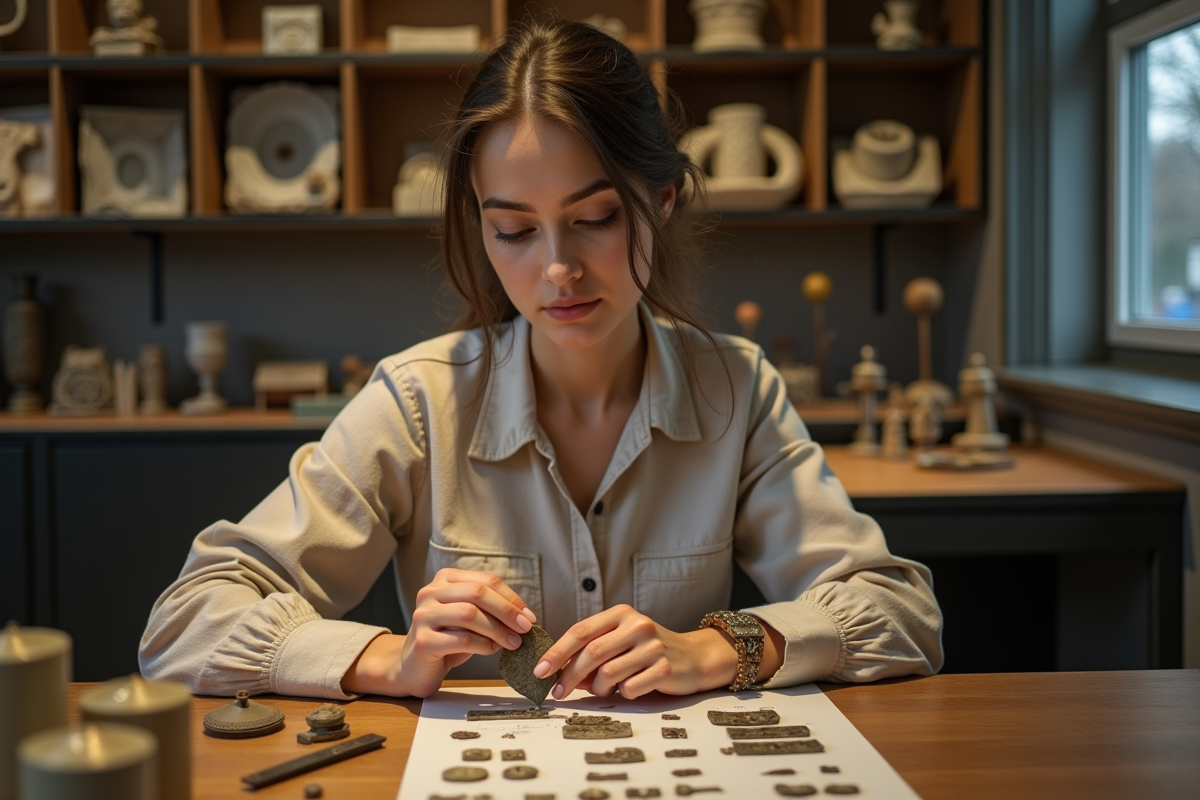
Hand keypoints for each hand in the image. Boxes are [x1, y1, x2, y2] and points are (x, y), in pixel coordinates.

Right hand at [342, 568, 536, 697]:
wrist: (412, 667)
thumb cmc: (447, 640)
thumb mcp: (469, 618)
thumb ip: (489, 609)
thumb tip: (525, 615)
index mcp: (445, 580)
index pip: (485, 580)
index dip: (511, 597)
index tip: (529, 615)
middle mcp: (430, 593)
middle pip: (478, 593)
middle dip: (507, 611)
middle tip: (526, 627)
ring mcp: (424, 616)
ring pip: (469, 614)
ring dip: (498, 629)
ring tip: (514, 642)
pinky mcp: (423, 641)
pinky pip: (461, 639)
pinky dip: (483, 645)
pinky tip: (493, 650)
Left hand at [530, 604, 740, 699]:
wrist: (694, 657)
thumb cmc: (648, 651)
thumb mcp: (621, 642)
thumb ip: (593, 653)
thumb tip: (559, 674)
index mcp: (622, 613)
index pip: (580, 631)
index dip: (557, 652)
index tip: (540, 670)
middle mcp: (637, 625)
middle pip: (591, 653)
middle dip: (568, 676)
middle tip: (557, 692)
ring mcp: (652, 646)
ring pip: (608, 674)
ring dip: (598, 688)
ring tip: (603, 690)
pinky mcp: (664, 668)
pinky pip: (629, 688)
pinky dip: (622, 694)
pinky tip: (630, 688)